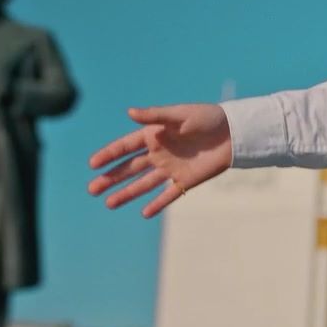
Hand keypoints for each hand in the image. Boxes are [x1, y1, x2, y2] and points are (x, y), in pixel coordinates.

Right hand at [86, 104, 232, 218]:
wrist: (235, 133)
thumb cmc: (208, 118)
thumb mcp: (181, 115)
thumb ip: (155, 116)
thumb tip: (129, 112)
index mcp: (154, 135)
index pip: (125, 147)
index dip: (109, 155)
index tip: (92, 164)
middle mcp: (158, 154)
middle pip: (129, 168)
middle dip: (110, 178)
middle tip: (92, 189)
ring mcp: (171, 169)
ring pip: (143, 184)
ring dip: (126, 193)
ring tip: (108, 203)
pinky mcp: (186, 180)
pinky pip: (169, 195)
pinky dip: (157, 204)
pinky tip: (144, 213)